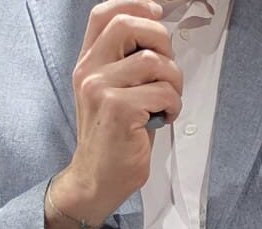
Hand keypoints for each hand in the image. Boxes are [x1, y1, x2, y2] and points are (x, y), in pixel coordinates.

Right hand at [53, 0, 182, 222]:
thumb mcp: (111, 91)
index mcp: (87, 63)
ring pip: (154, 61)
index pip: (104, 13)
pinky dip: (173, 105)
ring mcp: (101, 89)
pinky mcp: (119, 109)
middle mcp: (89, 71)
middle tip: (166, 70)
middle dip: (161, 41)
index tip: (158, 11)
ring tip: (166, 102)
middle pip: (130, 25)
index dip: (135, 4)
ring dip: (173, 82)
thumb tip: (157, 32)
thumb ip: (124, 61)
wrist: (97, 178)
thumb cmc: (112, 137)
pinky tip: (161, 118)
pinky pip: (163, 92)